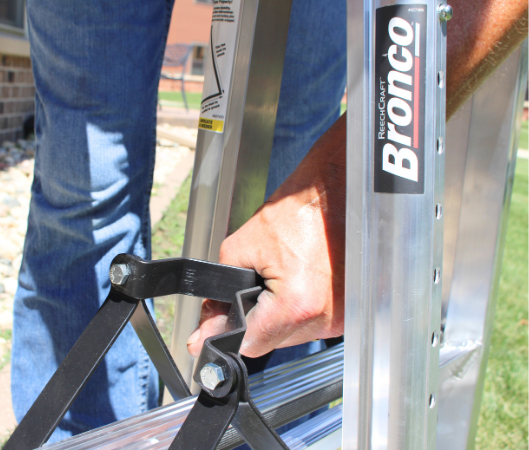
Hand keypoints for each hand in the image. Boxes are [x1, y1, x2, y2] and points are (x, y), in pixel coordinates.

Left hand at [187, 118, 347, 357]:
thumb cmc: (298, 209)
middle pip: (271, 342)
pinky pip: (313, 322)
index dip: (226, 336)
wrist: (341, 188)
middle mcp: (327, 318)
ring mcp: (344, 317)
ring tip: (276, 278)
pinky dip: (298, 308)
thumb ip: (218, 296)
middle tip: (245, 289)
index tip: (208, 333)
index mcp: (298, 305)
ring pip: (292, 334)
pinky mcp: (352, 311)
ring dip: (276, 315)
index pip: (250, 344)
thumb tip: (206, 329)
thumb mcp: (242, 247)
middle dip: (251, 321)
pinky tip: (295, 282)